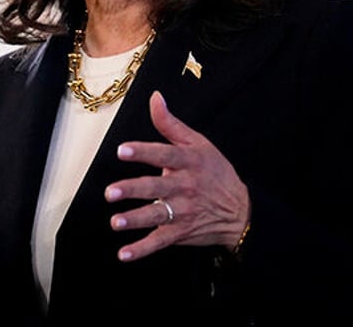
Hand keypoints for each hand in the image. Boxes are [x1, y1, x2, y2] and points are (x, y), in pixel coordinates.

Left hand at [104, 91, 249, 261]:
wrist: (240, 211)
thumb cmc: (215, 172)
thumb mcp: (199, 143)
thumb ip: (171, 124)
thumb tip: (155, 98)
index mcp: (188, 162)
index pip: (163, 154)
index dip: (143, 152)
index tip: (122, 150)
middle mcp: (184, 187)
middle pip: (155, 188)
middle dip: (132, 190)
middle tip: (111, 192)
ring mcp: (182, 212)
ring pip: (155, 216)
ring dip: (134, 220)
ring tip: (115, 222)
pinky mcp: (180, 232)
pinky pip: (159, 242)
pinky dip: (142, 250)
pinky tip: (124, 254)